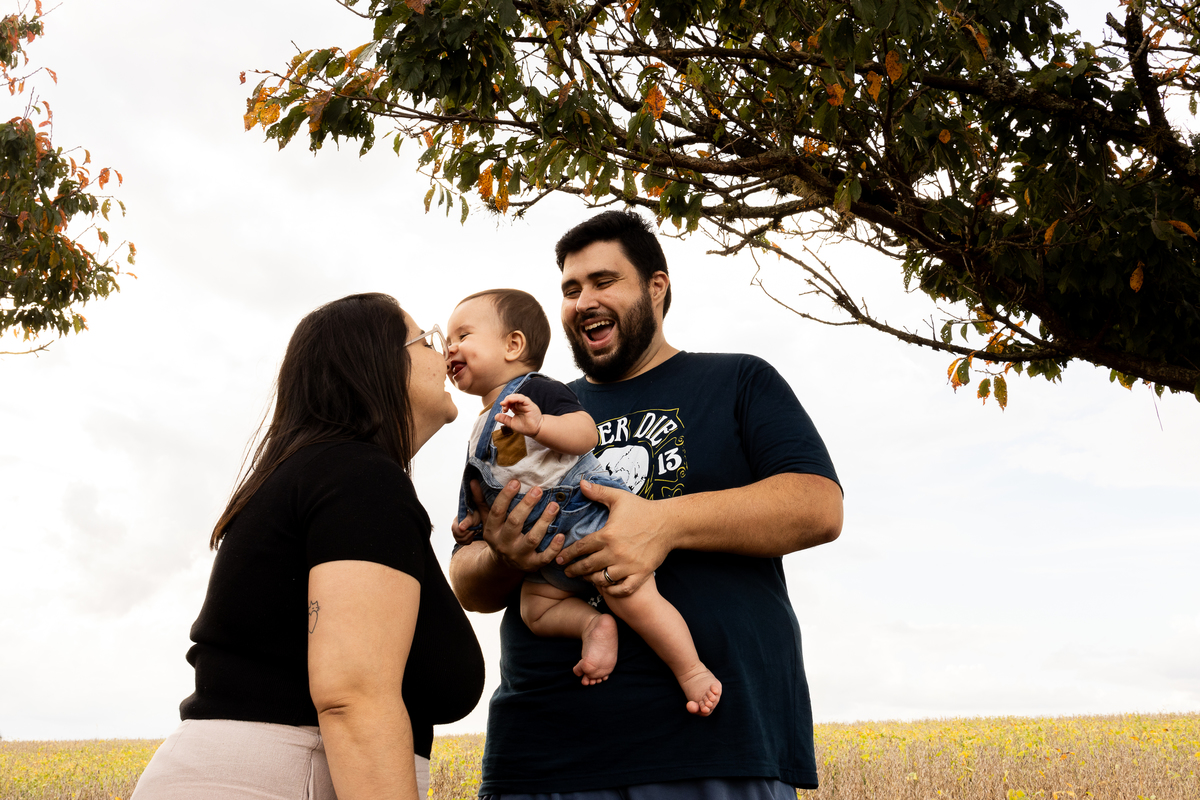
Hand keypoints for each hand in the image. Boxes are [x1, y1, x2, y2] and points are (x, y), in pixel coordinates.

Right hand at [450, 509, 479, 544]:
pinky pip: (464, 543)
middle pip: (459, 538)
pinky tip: (472, 534)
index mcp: (455, 524)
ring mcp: (456, 535)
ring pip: (461, 542)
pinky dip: (469, 540)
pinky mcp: (460, 538)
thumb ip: (466, 522)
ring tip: (473, 531)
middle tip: (474, 529)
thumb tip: (461, 528)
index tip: (472, 527)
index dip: (466, 532)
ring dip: (469, 538)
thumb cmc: (473, 515)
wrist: (476, 517)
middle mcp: (454, 530)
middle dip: (468, 535)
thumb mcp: (471, 517)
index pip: (457, 533)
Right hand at [464, 479, 564, 572]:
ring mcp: (518, 556)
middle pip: (515, 523)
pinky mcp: (532, 565)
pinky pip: (544, 557)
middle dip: (527, 505)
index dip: (505, 496)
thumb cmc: (498, 535)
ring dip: (544, 521)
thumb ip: (481, 501)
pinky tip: (561, 535)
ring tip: (554, 506)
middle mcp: (503, 544)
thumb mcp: (487, 520)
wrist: (502, 566)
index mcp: (491, 531)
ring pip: (532, 539)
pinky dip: (554, 548)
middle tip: (538, 490)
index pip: (497, 512)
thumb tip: (472, 481)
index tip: (516, 482)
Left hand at [497, 393, 541, 437]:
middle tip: (503, 406)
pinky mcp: (529, 404)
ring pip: (516, 396)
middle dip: (506, 400)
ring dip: (509, 398)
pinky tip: (510, 400)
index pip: (509, 402)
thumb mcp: (512, 423)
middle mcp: (520, 405)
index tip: (504, 410)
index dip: (505, 404)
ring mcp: (525, 403)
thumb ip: (504, 419)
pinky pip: (522, 398)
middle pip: (511, 397)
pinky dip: (515, 398)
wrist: (535, 430)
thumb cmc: (526, 427)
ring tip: (505, 403)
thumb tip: (495, 416)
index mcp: (516, 408)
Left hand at [558, 480, 672, 597]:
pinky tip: (607, 586)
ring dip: (591, 580)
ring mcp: (629, 565)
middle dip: (574, 570)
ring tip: (585, 578)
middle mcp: (616, 552)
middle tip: (567, 572)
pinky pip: (623, 589)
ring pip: (602, 579)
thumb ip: (598, 492)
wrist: (669, 523)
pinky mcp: (641, 574)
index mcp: (607, 535)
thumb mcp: (619, 497)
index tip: (559, 559)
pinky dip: (613, 590)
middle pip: (588, 566)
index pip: (581, 548)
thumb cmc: (643, 509)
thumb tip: (581, 483)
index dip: (568, 555)